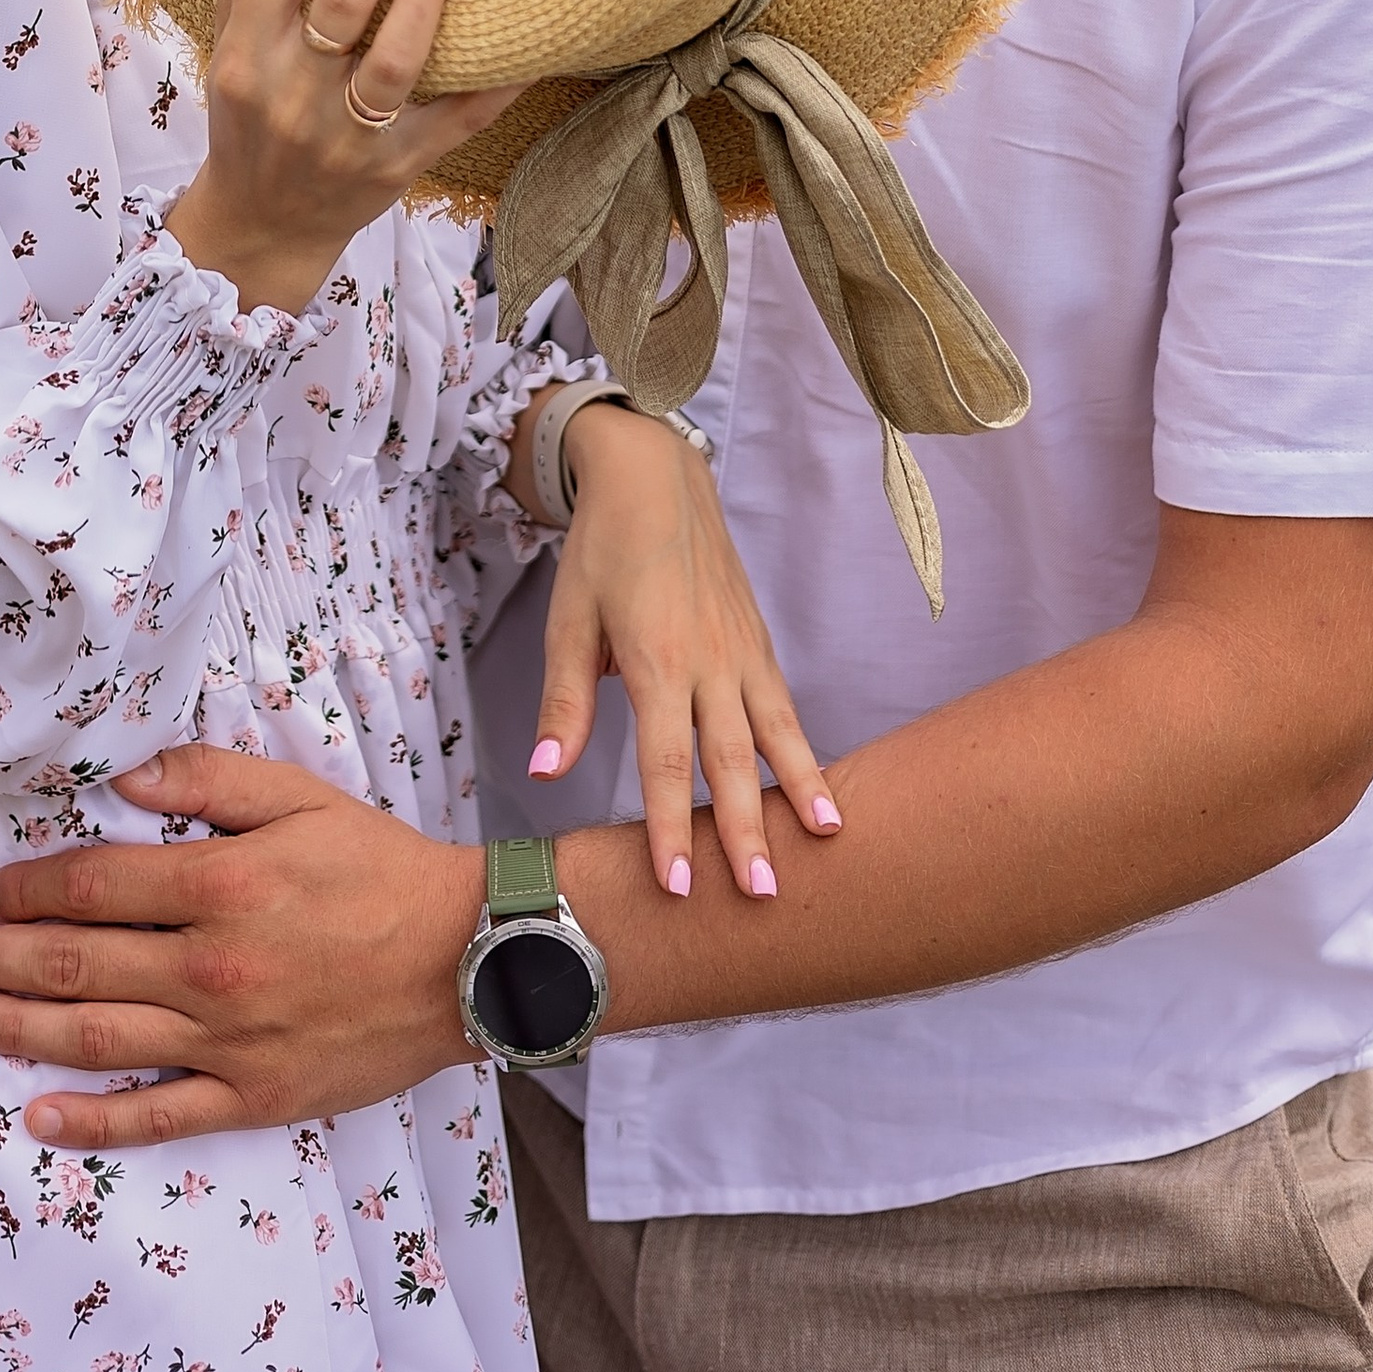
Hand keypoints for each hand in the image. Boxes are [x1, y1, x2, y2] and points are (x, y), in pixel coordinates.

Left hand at [0, 746, 482, 1145]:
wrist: (468, 958)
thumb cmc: (381, 870)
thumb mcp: (299, 796)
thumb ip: (207, 778)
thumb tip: (123, 774)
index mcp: (220, 884)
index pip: (94, 885)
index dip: (29, 888)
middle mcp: (212, 966)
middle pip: (77, 964)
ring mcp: (229, 1040)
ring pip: (98, 1038)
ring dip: (18, 1029)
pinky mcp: (254, 1096)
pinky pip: (158, 1115)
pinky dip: (93, 1121)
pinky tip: (41, 1117)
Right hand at [166, 0, 524, 312]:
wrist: (266, 225)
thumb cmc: (249, 119)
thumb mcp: (226, 55)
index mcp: (243, 59)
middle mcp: (293, 97)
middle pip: (341, 0)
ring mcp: (351, 136)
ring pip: (397, 58)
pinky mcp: (403, 166)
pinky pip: (460, 116)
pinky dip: (497, 77)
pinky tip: (531, 32)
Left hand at [531, 400, 838, 901]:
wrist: (654, 475)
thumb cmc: (604, 550)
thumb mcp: (569, 619)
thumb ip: (565, 701)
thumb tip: (545, 773)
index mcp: (656, 659)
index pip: (666, 761)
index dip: (671, 827)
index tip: (679, 886)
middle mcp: (710, 660)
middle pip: (732, 759)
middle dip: (747, 831)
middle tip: (763, 895)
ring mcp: (742, 650)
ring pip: (776, 732)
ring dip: (800, 790)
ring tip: (826, 841)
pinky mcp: (758, 640)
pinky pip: (785, 705)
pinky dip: (806, 749)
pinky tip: (820, 788)